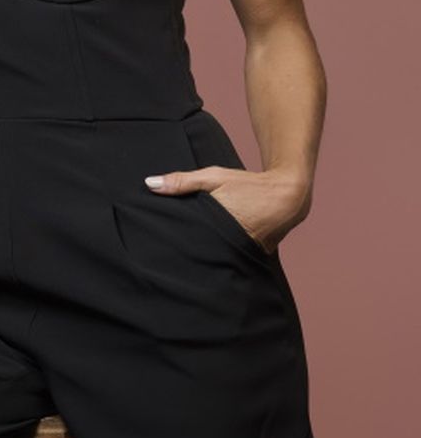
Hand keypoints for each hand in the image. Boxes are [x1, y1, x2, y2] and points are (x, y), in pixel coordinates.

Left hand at [145, 166, 310, 252]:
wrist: (288, 195)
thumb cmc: (248, 185)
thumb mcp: (214, 177)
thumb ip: (182, 181)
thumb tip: (149, 183)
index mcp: (220, 226)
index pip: (189, 242)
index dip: (173, 244)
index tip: (156, 246)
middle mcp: (232, 245)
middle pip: (200, 253)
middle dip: (186, 253)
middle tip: (165, 254)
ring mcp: (244, 255)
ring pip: (215, 259)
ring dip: (203, 256)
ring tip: (184, 260)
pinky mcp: (252, 258)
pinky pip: (230, 260)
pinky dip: (221, 256)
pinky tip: (208, 256)